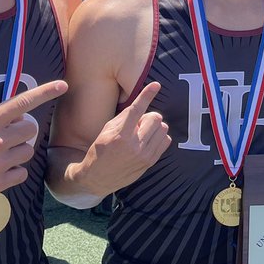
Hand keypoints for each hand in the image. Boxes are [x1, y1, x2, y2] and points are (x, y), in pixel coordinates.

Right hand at [0, 80, 67, 203]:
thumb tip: (10, 118)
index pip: (22, 103)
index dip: (45, 93)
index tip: (62, 85)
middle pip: (30, 129)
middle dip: (22, 130)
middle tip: (8, 135)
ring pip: (27, 151)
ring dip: (17, 151)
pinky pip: (21, 173)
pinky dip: (13, 171)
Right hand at [75, 82, 170, 196]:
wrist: (97, 179)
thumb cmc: (99, 152)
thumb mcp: (105, 131)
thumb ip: (123, 118)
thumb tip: (140, 107)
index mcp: (120, 135)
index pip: (137, 110)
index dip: (147, 95)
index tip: (156, 85)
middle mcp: (134, 145)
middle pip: (155, 118)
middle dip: (148, 116)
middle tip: (138, 124)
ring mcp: (144, 155)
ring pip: (163, 128)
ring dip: (154, 127)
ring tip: (142, 133)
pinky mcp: (151, 162)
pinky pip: (166, 141)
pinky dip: (159, 137)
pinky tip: (148, 140)